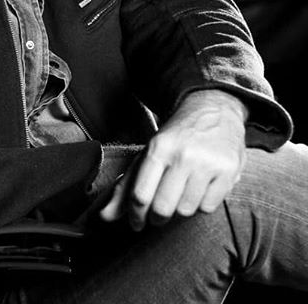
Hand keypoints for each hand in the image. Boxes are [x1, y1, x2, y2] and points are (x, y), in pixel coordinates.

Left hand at [99, 90, 246, 230]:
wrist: (213, 110)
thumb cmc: (175, 137)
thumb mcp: (148, 153)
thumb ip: (126, 186)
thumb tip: (105, 216)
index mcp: (158, 148)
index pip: (140, 194)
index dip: (136, 215)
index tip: (136, 223)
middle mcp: (182, 155)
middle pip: (163, 207)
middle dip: (157, 217)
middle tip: (158, 214)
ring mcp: (207, 163)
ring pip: (186, 210)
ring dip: (180, 209)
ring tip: (180, 194)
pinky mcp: (228, 171)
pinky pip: (209, 207)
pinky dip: (201, 204)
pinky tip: (200, 188)